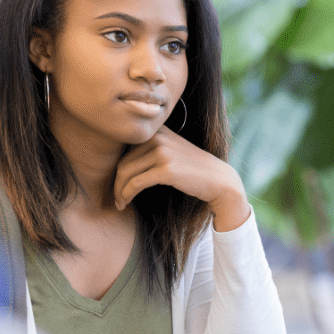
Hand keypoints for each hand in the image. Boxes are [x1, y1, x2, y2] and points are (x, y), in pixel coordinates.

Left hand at [114, 126, 249, 231]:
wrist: (218, 180)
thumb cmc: (193, 169)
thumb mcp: (173, 149)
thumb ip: (152, 148)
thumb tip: (121, 163)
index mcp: (158, 131)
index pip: (125, 149)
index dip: (117, 168)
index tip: (117, 184)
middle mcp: (158, 137)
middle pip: (123, 161)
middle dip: (116, 183)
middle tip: (116, 198)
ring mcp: (162, 152)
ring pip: (125, 172)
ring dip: (119, 191)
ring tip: (120, 203)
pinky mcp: (166, 169)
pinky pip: (135, 183)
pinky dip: (126, 195)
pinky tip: (126, 203)